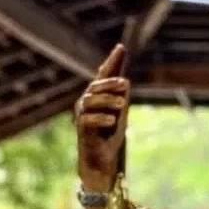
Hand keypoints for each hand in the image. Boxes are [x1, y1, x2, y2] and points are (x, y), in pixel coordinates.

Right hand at [75, 45, 129, 190]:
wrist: (102, 160)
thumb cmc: (110, 136)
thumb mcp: (121, 115)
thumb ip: (122, 99)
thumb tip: (126, 82)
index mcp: (99, 97)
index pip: (104, 76)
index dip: (112, 62)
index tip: (121, 48)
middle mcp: (88, 103)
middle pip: (95, 86)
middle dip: (110, 83)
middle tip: (126, 84)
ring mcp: (83, 116)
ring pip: (90, 100)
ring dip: (108, 100)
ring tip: (123, 104)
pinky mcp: (82, 130)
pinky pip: (88, 120)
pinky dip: (102, 118)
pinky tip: (112, 120)